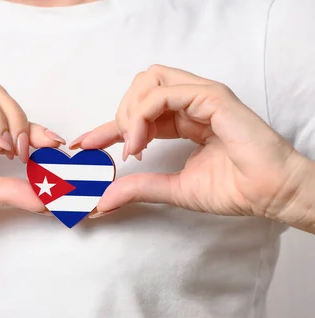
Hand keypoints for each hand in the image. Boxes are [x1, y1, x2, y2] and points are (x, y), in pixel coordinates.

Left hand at [71, 65, 311, 222]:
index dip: (106, 127)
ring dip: (131, 111)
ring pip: (149, 80)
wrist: (270, 193)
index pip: (137, 114)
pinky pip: (165, 92)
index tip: (84, 145)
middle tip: (121, 148)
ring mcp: (202, 96)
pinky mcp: (212, 97)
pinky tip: (141, 142)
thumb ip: (138, 188)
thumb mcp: (173, 189)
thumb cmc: (234, 189)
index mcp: (183, 120)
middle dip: (120, 114)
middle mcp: (190, 103)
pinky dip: (144, 114)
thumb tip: (102, 199)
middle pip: (139, 86)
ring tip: (132, 145)